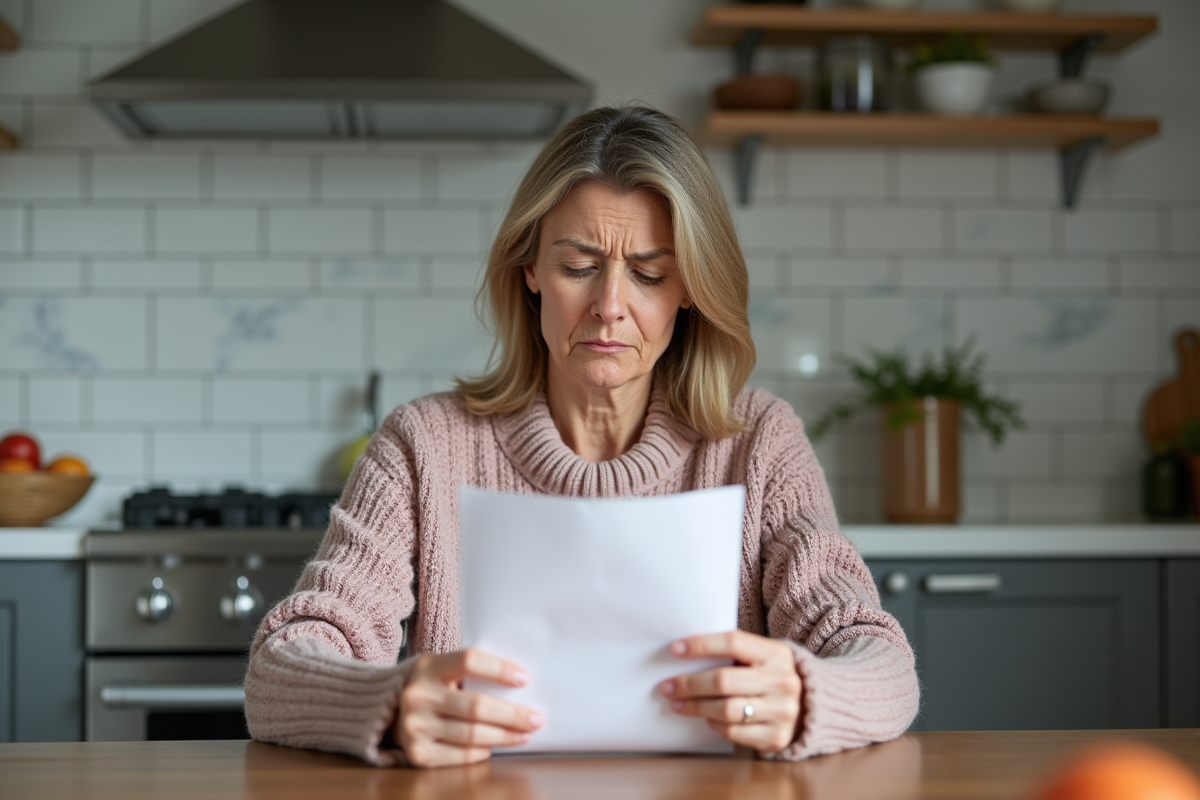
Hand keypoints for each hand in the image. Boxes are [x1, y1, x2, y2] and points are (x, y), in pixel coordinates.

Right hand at [396, 648, 543, 767]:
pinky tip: (494, 747)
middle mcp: (418, 695)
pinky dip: (482, 752)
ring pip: (472, 734)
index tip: (525, 679)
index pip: (470, 660)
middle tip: (536, 719)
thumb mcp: (440, 668)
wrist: (387, 713)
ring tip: (524, 734)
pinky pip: (460, 755)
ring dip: (504, 736)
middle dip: (512, 715)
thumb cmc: (429, 687)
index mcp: (427, 666)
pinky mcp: (417, 753)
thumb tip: (520, 684)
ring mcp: (415, 726)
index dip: (500, 669)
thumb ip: (469, 672)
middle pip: (476, 706)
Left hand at [659, 630, 801, 754]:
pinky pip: (734, 732)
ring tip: (677, 703)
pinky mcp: (776, 737)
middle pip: (724, 681)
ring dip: (695, 707)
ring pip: (726, 710)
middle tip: (667, 686)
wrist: (811, 706)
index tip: (675, 649)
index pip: (733, 642)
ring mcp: (782, 711)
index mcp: (776, 653)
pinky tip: (705, 718)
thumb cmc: (771, 675)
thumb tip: (685, 652)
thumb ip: (735, 653)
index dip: (702, 644)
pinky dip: (714, 724)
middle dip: (689, 684)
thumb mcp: (763, 656)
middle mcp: (782, 681)